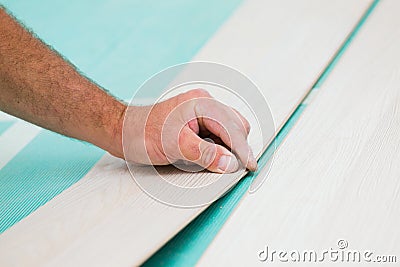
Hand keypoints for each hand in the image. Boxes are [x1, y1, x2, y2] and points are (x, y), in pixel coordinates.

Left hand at [120, 89, 256, 172]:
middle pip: (236, 126)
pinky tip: (211, 157)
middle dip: (238, 147)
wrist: (122, 131)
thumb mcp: (174, 146)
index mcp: (201, 103)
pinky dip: (219, 147)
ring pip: (229, 131)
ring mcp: (201, 112)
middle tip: (236, 169)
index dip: (243, 149)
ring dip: (229, 148)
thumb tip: (231, 163)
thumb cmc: (142, 133)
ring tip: (219, 163)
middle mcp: (204, 104)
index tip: (250, 167)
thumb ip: (205, 154)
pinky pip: (218, 134)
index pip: (232, 127)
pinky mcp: (197, 122)